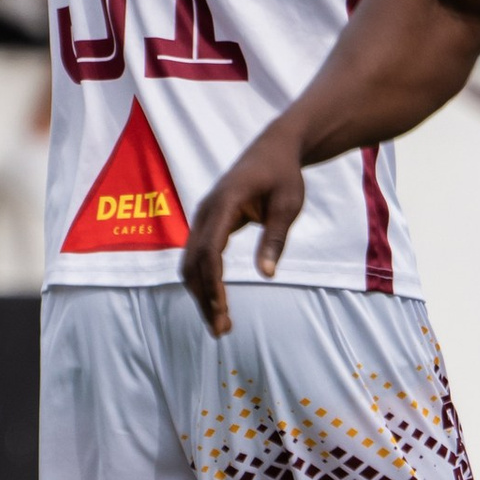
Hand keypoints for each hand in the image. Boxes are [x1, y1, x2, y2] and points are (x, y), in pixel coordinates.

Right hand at [181, 130, 308, 335]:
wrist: (273, 149)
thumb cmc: (283, 176)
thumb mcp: (288, 205)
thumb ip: (275, 238)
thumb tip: (267, 275)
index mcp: (225, 202)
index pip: (210, 250)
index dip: (213, 282)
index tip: (221, 309)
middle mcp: (206, 211)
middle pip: (194, 262)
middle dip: (204, 298)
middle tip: (222, 330)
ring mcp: (203, 217)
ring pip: (190, 262)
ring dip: (201, 294)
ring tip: (220, 324)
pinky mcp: (207, 223)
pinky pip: (197, 256)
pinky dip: (203, 281)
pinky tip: (215, 301)